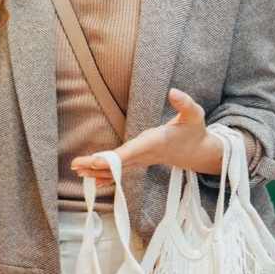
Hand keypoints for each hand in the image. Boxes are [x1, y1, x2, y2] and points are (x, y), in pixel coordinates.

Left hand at [71, 88, 222, 182]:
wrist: (198, 152)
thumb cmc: (194, 130)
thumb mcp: (194, 114)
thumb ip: (185, 103)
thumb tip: (173, 92)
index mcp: (155, 142)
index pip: (132, 152)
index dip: (114, 158)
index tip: (96, 161)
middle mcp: (146, 154)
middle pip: (119, 163)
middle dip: (97, 166)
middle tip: (76, 166)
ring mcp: (142, 160)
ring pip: (117, 169)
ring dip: (97, 171)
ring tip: (77, 170)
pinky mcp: (140, 162)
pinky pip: (121, 172)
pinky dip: (107, 176)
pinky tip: (92, 181)